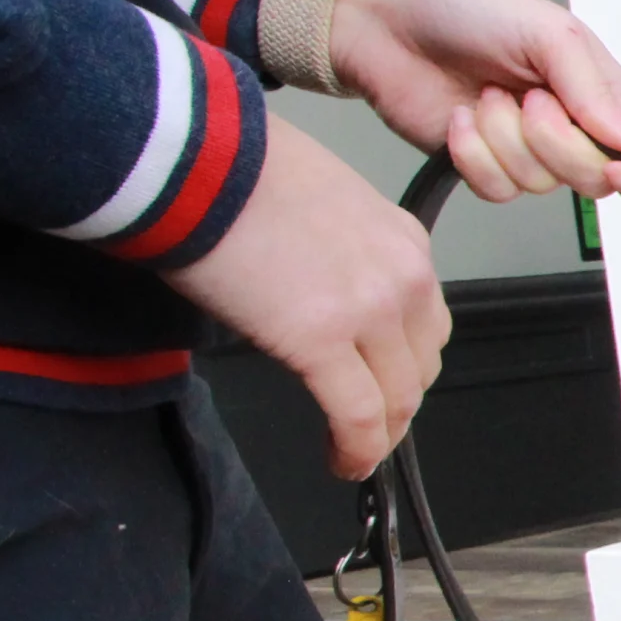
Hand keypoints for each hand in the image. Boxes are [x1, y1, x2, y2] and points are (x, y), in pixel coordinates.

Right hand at [164, 121, 449, 478]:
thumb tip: (324, 293)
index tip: (386, 387)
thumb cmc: (234, 170)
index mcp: (405, 242)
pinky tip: (342, 463)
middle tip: (367, 426)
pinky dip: (356, 450)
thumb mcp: (320, 205)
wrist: (194, 157)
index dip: (406, 365)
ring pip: (397, 397)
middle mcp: (404, 277)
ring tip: (353, 451)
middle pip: (420, 365)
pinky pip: (357, 416)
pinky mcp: (321, 341)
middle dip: (396, 403)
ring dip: (378, 433)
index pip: (427, 323)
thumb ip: (343, 255)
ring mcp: (369, 311)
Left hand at [322, 0, 620, 209]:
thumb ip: (598, 92)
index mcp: (607, 93)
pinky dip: (473, 154)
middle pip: (598, 179)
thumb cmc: (468, 9)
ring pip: (543, 185)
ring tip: (486, 95)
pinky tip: (463, 118)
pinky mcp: (486, 167)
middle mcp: (576, 129)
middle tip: (528, 99)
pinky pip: (498, 190)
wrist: (385, 22)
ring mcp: (530, 152)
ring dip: (505, 138)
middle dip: (557, 142)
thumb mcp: (548, 33)